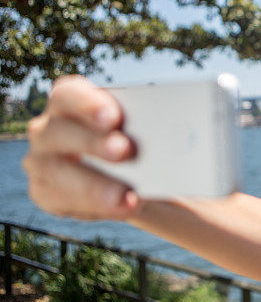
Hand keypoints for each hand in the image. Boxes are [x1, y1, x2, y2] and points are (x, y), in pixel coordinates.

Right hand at [22, 75, 140, 219]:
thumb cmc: (140, 142)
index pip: (69, 94)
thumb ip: (152, 126)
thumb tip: (178, 128)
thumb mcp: (146, 131)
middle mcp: (48, 129)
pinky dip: (95, 206)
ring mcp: (42, 161)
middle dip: (92, 143)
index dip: (87, 103)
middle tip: (124, 151)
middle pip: (59, 131)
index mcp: (70, 102)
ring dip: (92, 184)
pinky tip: (124, 207)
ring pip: (54, 171)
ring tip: (127, 196)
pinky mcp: (46, 192)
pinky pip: (63, 201)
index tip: (114, 118)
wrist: (136, 178)